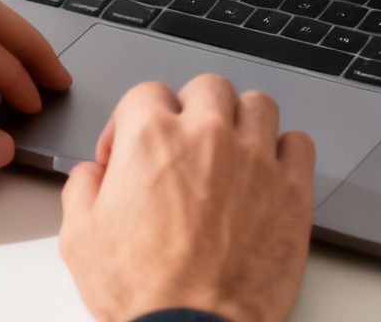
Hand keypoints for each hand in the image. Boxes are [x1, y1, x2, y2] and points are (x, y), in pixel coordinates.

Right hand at [61, 75, 314, 321]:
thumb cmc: (144, 293)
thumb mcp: (81, 240)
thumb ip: (82, 190)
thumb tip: (90, 176)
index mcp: (152, 139)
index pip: (147, 93)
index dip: (132, 121)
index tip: (131, 149)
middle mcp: (208, 136)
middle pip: (208, 87)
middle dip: (191, 109)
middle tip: (184, 144)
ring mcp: (255, 159)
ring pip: (258, 104)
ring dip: (242, 120)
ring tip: (230, 150)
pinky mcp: (292, 189)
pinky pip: (299, 142)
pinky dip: (285, 151)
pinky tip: (269, 171)